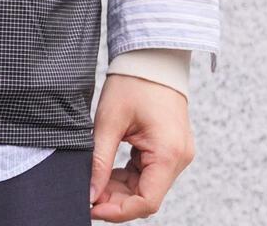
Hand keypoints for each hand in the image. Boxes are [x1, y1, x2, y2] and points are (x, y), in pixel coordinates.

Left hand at [89, 73, 194, 219]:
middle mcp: (178, 158)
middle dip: (116, 200)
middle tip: (87, 195)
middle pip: (146, 196)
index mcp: (168, 153)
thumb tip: (90, 193)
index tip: (92, 208)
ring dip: (121, 189)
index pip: (146, 201)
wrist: (152, 55)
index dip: (118, 211)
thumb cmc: (133, 81)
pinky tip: (108, 172)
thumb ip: (99, 160)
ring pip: (147, 186)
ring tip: (94, 183)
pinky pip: (149, 172)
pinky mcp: (169, 147)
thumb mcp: (109, 120)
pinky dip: (128, 176)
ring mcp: (176, 153)